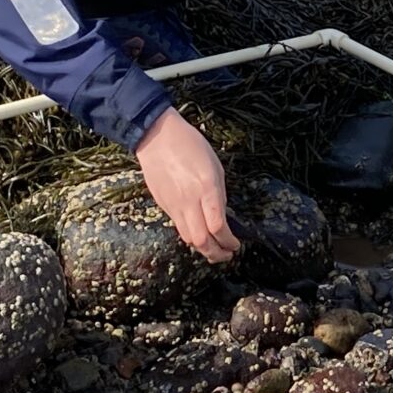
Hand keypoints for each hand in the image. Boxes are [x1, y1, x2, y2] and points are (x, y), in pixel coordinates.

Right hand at [134, 108, 239, 262]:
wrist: (156, 137)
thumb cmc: (190, 145)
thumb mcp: (214, 166)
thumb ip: (219, 194)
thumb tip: (222, 216)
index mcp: (206, 187)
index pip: (218, 225)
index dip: (229, 241)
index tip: (236, 245)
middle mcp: (190, 200)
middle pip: (202, 240)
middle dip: (216, 253)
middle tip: (227, 255)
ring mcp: (174, 204)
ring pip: (188, 238)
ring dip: (203, 249)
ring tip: (215, 250)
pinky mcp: (163, 205)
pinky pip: (179, 227)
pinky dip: (191, 236)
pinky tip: (200, 235)